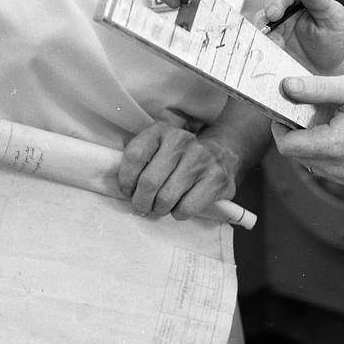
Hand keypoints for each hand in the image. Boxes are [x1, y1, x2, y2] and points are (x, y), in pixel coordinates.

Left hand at [117, 120, 239, 220]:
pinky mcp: (216, 179)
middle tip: (142, 205)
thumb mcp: (157, 147)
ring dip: (159, 209)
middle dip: (141, 201)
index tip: (128, 190)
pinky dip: (178, 213)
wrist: (222, 154)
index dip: (126, 179)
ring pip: (166, 198)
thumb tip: (122, 184)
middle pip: (149, 182)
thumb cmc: (179, 157)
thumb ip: (138, 159)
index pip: (135, 155)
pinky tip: (180, 205)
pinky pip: (186, 208)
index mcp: (162, 130)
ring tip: (161, 206)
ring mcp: (201, 159)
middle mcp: (182, 141)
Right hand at [260, 0, 343, 72]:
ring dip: (263, 43)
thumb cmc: (334, 37)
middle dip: (262, 25)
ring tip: (276, 52)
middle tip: (269, 36)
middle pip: (263, 16)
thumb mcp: (332, 17)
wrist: (332, 67)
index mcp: (294, 3)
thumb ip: (319, 1)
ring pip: (258, 36)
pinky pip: (261, 54)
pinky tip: (271, 62)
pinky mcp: (270, 55)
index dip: (274, 4)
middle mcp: (279, 19)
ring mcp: (272, 38)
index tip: (274, 14)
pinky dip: (263, 57)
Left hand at [272, 73, 343, 190]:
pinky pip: (330, 171)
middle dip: (297, 134)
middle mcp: (340, 169)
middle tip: (311, 113)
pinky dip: (328, 155)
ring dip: (313, 145)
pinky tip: (343, 137)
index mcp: (335, 146)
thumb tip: (286, 87)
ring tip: (330, 124)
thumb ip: (314, 89)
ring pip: (312, 164)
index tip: (285, 112)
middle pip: (297, 156)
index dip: (280, 127)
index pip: (287, 146)